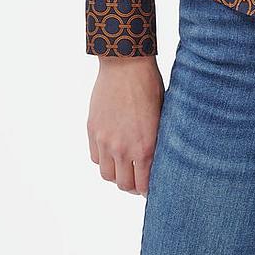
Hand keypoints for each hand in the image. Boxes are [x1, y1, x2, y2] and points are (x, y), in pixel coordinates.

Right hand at [87, 56, 164, 196]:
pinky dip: (104, 159)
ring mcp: (105, 140)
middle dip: (133, 185)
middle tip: (139, 178)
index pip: (143, 185)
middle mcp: (123, 148)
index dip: (147, 190)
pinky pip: (96, 158)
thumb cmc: (150, 86)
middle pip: (124, 185)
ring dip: (117, 174)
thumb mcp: (162, 116)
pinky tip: (113, 150)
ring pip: (107, 174)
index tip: (151, 188)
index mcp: (145, 146)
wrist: (126, 64)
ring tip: (125, 165)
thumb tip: (158, 161)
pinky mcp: (92, 130)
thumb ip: (156, 142)